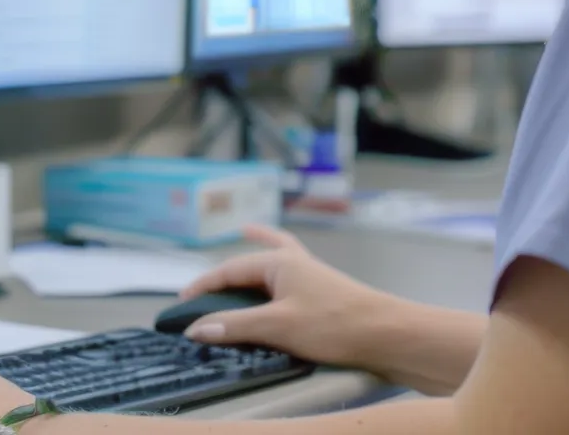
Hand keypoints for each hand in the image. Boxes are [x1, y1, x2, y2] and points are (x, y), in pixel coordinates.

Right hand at [179, 225, 400, 368]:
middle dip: (223, 274)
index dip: (202, 288)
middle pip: (248, 264)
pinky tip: (283, 261)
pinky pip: (292, 271)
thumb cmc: (335, 324)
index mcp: (280, 261)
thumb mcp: (278, 326)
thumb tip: (196, 328)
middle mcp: (293, 262)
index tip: (181, 306)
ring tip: (245, 234)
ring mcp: (309, 274)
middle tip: (198, 294)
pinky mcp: (321, 291)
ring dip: (255, 258)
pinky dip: (280, 264)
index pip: (229, 269)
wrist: (386, 334)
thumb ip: (235, 325)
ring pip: (272, 261)